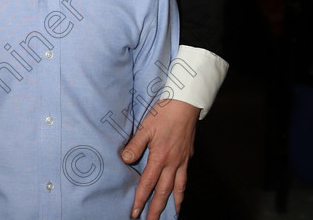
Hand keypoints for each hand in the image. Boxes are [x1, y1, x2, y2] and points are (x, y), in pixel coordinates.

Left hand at [121, 99, 199, 219]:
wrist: (185, 104)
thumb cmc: (164, 113)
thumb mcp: (145, 127)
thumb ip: (135, 145)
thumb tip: (125, 160)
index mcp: (160, 157)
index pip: (148, 183)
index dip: (141, 199)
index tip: (135, 212)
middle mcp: (172, 163)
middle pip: (163, 192)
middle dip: (156, 209)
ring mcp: (182, 161)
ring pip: (177, 188)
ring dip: (173, 204)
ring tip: (172, 215)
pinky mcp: (187, 156)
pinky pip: (185, 178)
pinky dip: (182, 190)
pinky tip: (180, 193)